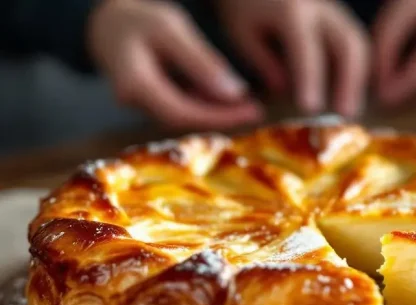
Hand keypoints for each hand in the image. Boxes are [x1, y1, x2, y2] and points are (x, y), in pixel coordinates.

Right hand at [88, 0, 261, 128]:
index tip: (250, 112)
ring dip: (215, 112)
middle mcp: (134, 101)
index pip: (182, 112)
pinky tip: (226, 99)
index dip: (218, 116)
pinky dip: (204, 104)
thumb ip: (201, 62)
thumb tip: (235, 94)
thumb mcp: (171, 29)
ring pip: (184, 115)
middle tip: (256, 110)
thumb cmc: (137, 18)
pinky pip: (180, 108)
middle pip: (185, 118)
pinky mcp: (149, 102)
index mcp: (134, 83)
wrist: (105, 22)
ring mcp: (140, 105)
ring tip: (247, 104)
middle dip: (222, 116)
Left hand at [219, 0, 369, 116]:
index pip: (307, 49)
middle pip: (348, 44)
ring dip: (359, 79)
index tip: (310, 108)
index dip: (311, 79)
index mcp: (291, 9)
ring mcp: (334, 10)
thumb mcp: (242, 32)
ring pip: (358, 44)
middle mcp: (320, 7)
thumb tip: (286, 89)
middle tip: (345, 114)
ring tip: (350, 109)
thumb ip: (265, 62)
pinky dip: (357, 70)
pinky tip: (351, 94)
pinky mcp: (339, 17)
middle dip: (350, 82)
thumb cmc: (243, 3)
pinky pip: (356, 43)